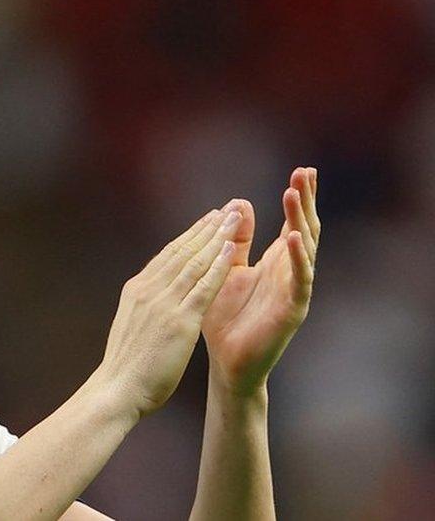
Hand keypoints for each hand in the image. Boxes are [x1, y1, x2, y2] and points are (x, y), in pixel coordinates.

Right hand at [99, 206, 243, 416]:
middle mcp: (149, 289)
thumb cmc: (125, 366)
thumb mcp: (132, 325)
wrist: (118, 388)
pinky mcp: (179, 320)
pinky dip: (218, 265)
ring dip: (216, 238)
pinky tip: (231, 250)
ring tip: (234, 218)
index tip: (207, 220)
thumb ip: (144, 307)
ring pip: (194, 262)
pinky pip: (203, 287)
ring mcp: (163, 303)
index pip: (167, 255)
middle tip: (227, 209)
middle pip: (182, 251)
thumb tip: (152, 297)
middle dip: (206, 228)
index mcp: (137, 290)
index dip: (189, 235)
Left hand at [202, 168, 319, 394]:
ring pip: (305, 250)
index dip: (299, 198)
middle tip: (306, 172)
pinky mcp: (292, 310)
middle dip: (305, 201)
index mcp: (276, 262)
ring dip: (300, 221)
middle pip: (304, 228)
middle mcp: (289, 272)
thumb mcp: (226, 270)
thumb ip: (235, 241)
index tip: (303, 170)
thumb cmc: (225, 317)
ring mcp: (294, 290)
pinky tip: (294, 238)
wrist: (226, 362)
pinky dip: (299, 259)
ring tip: (295, 195)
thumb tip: (239, 203)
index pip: (293, 222)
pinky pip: (300, 281)